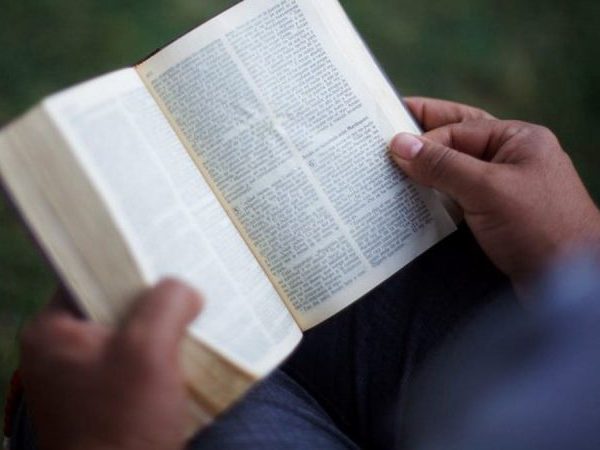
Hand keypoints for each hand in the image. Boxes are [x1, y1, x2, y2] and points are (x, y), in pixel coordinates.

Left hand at [20, 279, 201, 449]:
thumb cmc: (121, 426)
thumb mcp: (147, 353)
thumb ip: (166, 305)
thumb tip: (185, 290)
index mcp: (51, 332)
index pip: (88, 276)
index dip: (126, 262)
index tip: (162, 253)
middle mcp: (61, 352)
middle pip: (111, 304)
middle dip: (151, 298)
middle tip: (185, 283)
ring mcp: (83, 377)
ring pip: (127, 333)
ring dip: (159, 328)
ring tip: (192, 313)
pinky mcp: (106, 398)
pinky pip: (135, 360)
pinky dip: (159, 353)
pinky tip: (186, 350)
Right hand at [390, 97, 599, 291]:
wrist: (571, 282)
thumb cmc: (538, 227)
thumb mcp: (486, 189)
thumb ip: (442, 164)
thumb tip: (399, 144)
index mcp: (518, 139)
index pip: (460, 129)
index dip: (424, 137)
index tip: (389, 147)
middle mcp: (511, 158)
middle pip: (458, 139)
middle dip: (423, 135)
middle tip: (385, 127)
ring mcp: (504, 188)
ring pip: (455, 169)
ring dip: (427, 168)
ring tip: (392, 163)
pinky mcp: (496, 216)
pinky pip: (458, 196)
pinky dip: (436, 194)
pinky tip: (415, 196)